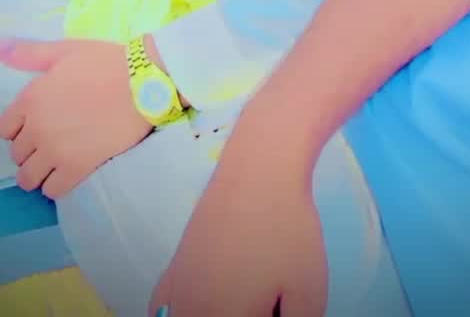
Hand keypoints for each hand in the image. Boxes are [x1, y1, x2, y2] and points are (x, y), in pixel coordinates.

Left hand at [0, 37, 151, 198]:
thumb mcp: (64, 51)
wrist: (142, 82)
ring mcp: (56, 151)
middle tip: (50, 141)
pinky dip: (56, 185)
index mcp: (31, 98)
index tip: (36, 123)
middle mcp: (38, 128)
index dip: (19, 127)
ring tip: (55, 162)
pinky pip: (52, 191)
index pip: (5, 128)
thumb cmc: (105, 62)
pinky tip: (67, 172)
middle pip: (17, 154)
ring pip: (28, 178)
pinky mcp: (78, 168)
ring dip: (38, 172)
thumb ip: (28, 53)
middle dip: (29, 149)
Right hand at [149, 126, 327, 316]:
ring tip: (241, 301)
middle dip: (243, 316)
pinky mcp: (173, 268)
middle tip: (268, 303)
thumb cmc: (287, 230)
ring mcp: (176, 291)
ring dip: (209, 316)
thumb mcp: (308, 294)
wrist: (259, 168)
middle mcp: (190, 312)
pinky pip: (161, 312)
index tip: (275, 312)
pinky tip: (190, 311)